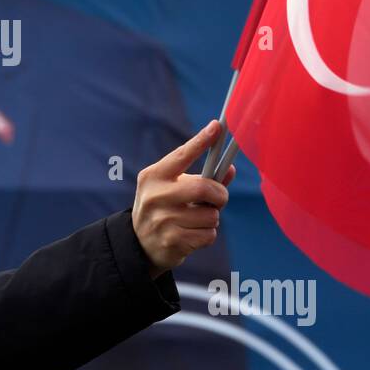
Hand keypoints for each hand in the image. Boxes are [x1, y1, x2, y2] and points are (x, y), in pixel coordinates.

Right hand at [132, 121, 236, 277]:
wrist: (140, 244)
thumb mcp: (173, 188)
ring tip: (196, 219)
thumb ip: (201, 178)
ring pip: (211, 215)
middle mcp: (154, 196)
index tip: (217, 126)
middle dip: (219, 194)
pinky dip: (207, 234)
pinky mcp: (172, 241)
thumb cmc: (164, 208)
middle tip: (218, 198)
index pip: (181, 155)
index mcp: (153, 176)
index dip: (200, 140)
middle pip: (202, 188)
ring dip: (211, 218)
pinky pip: (209, 235)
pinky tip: (193, 234)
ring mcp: (162, 220)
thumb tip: (229, 169)